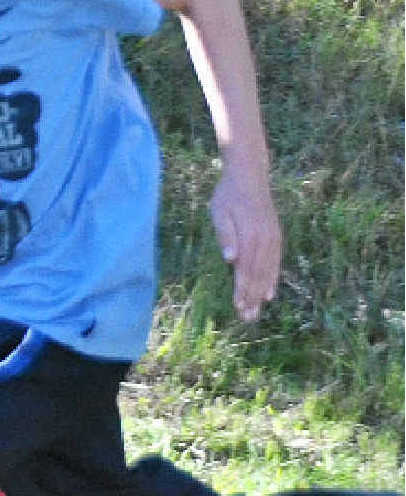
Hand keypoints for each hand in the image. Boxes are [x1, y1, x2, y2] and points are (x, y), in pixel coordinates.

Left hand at [209, 167, 281, 321]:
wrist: (250, 176)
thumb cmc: (228, 195)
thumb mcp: (219, 212)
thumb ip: (225, 235)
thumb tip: (230, 260)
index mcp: (250, 236)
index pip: (246, 270)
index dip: (243, 291)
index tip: (239, 308)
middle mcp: (265, 241)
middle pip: (259, 275)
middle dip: (252, 298)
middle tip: (247, 319)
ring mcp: (273, 239)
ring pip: (268, 272)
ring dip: (262, 293)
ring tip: (256, 312)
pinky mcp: (275, 237)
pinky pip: (275, 263)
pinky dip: (272, 279)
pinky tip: (269, 293)